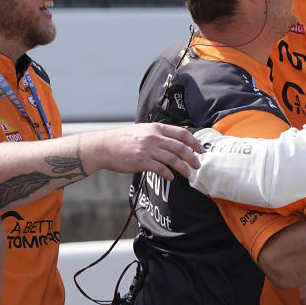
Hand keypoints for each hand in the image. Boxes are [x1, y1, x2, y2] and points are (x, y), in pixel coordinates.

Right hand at [82, 123, 201, 179]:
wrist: (104, 146)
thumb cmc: (124, 139)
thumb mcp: (143, 130)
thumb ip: (158, 134)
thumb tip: (175, 141)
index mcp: (157, 128)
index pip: (182, 134)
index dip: (194, 142)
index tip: (201, 149)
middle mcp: (154, 137)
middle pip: (181, 147)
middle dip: (192, 157)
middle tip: (198, 164)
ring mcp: (148, 149)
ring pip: (173, 159)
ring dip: (183, 168)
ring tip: (188, 173)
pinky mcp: (141, 161)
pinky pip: (160, 168)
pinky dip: (168, 174)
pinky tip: (171, 177)